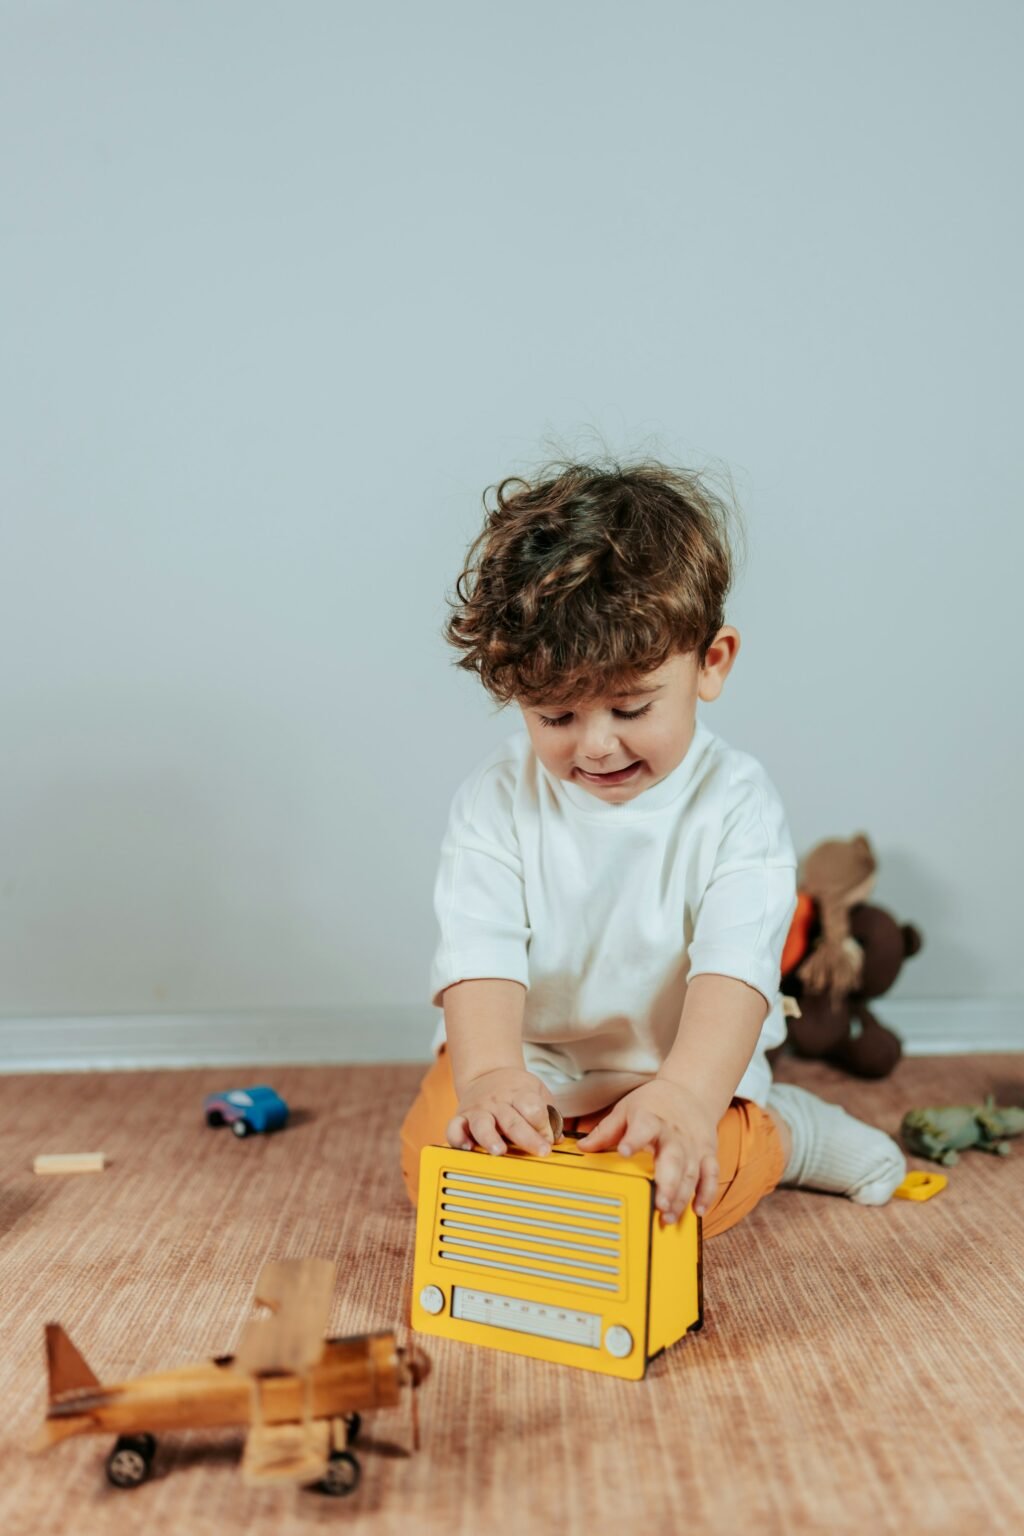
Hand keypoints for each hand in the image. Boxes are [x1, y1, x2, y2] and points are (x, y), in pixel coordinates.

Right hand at [447, 1067, 555, 1157]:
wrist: (486, 1073)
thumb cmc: (516, 1090)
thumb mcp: (536, 1092)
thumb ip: (548, 1115)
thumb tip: (557, 1139)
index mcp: (518, 1093)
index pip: (532, 1107)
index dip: (543, 1125)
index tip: (550, 1140)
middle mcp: (497, 1102)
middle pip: (512, 1120)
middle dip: (528, 1138)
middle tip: (541, 1151)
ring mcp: (478, 1110)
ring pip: (482, 1124)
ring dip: (490, 1138)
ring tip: (498, 1151)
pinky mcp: (461, 1117)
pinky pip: (454, 1128)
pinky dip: (458, 1138)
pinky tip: (467, 1148)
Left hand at [575, 1078, 718, 1222]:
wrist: (689, 1091)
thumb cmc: (654, 1103)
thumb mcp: (627, 1109)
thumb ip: (606, 1131)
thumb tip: (583, 1148)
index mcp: (651, 1119)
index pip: (642, 1127)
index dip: (633, 1140)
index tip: (624, 1152)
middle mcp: (674, 1133)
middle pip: (673, 1159)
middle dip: (667, 1184)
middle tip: (659, 1204)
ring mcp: (693, 1145)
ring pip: (690, 1172)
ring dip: (682, 1196)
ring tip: (669, 1216)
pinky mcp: (707, 1153)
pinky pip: (710, 1175)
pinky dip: (707, 1193)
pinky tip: (698, 1210)